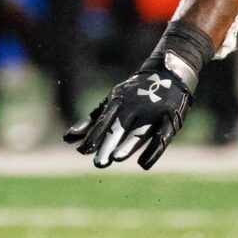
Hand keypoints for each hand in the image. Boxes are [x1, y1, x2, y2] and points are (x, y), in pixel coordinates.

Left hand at [66, 46, 200, 169]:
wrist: (168, 72)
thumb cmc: (134, 93)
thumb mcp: (111, 102)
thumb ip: (92, 121)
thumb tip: (67, 139)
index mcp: (118, 102)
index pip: (104, 122)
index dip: (95, 136)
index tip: (84, 152)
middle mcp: (134, 107)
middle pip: (119, 128)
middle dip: (108, 144)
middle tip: (99, 163)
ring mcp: (152, 112)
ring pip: (138, 131)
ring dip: (128, 144)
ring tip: (117, 158)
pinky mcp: (169, 119)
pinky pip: (161, 137)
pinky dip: (153, 151)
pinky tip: (143, 165)